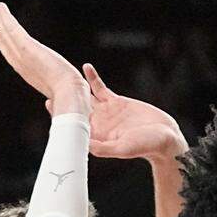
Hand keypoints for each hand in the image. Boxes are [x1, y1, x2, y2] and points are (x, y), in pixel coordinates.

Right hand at [0, 0, 89, 115]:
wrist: (70, 97)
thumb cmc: (70, 98)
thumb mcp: (60, 92)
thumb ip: (56, 90)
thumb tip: (56, 101)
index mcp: (30, 74)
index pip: (12, 56)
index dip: (4, 44)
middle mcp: (22, 64)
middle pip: (5, 40)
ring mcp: (23, 55)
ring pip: (6, 31)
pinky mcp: (27, 48)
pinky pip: (13, 29)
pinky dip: (5, 17)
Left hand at [46, 64, 186, 162]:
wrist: (165, 137)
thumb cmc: (146, 147)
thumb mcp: (123, 149)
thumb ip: (104, 148)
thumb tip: (84, 144)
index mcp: (96, 136)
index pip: (74, 125)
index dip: (62, 115)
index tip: (51, 104)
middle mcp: (98, 123)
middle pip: (76, 110)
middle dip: (63, 99)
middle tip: (50, 84)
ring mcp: (106, 112)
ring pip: (85, 97)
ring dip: (75, 87)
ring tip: (63, 74)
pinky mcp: (116, 102)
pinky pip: (100, 88)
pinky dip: (93, 78)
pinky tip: (86, 68)